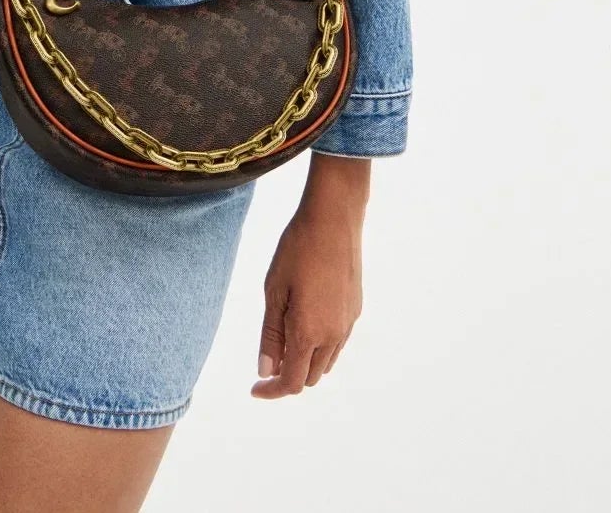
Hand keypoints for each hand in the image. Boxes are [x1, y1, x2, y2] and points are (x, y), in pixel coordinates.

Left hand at [253, 155, 369, 397]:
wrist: (334, 219)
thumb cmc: (297, 249)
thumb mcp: (274, 290)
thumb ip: (271, 334)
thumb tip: (266, 370)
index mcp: (309, 332)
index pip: (291, 382)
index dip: (271, 391)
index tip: (254, 389)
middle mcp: (333, 336)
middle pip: (309, 377)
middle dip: (287, 376)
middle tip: (266, 360)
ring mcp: (348, 324)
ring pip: (325, 362)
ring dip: (304, 362)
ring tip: (283, 339)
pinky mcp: (356, 310)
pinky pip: (337, 343)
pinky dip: (319, 346)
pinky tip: (305, 321)